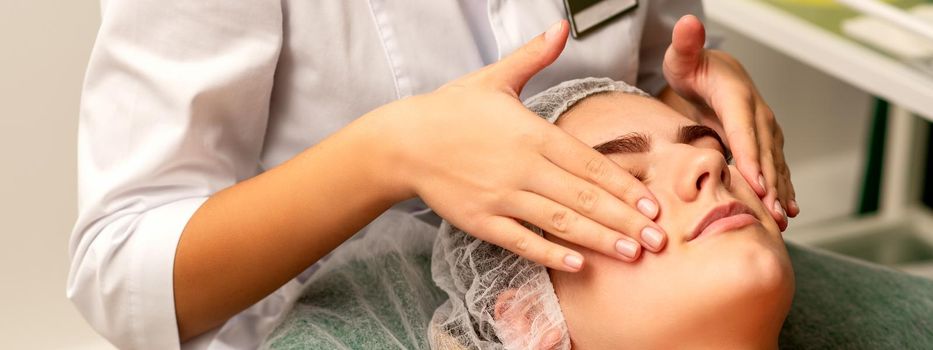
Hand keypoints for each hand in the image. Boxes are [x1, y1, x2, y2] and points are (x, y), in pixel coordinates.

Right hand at [371, 21, 666, 270]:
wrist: (402, 141)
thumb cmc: (450, 108)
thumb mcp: (494, 78)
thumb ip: (533, 56)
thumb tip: (561, 27)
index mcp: (531, 133)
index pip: (588, 162)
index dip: (622, 185)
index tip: (652, 202)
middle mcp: (522, 168)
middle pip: (583, 197)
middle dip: (624, 219)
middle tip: (659, 238)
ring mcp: (501, 197)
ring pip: (559, 222)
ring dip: (598, 239)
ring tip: (632, 254)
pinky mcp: (481, 220)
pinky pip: (521, 241)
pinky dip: (550, 253)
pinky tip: (578, 265)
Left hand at [661, 15, 797, 229]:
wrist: (712, 71)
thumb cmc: (692, 68)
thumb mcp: (682, 57)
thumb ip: (684, 44)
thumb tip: (688, 23)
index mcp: (737, 96)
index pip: (744, 129)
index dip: (751, 156)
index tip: (757, 183)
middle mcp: (757, 113)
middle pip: (763, 152)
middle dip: (769, 184)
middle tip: (771, 214)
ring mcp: (764, 129)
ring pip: (774, 163)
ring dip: (779, 192)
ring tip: (781, 220)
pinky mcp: (762, 142)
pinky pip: (774, 168)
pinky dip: (781, 189)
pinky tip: (787, 212)